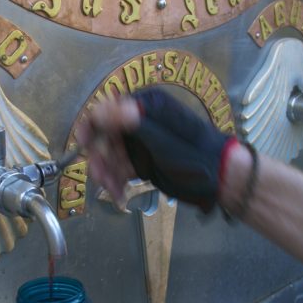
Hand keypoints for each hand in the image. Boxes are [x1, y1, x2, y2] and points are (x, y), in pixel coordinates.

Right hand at [77, 86, 234, 210]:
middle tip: (100, 178)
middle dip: (101, 158)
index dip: (92, 127)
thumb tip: (104, 107)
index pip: (108, 110)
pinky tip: (119, 196)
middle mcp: (139, 122)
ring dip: (107, 174)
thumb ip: (133, 124)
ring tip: (113, 191)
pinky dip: (116, 182)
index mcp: (146, 107)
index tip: (83, 145)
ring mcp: (140, 143)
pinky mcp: (142, 162)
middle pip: (105, 137)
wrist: (219, 178)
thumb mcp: (163, 140)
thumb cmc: (194, 155)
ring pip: (110, 156)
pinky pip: (120, 169)